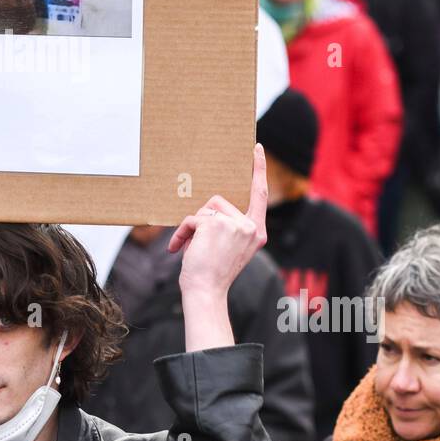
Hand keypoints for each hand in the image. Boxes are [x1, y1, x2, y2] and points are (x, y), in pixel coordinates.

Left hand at [170, 144, 268, 299]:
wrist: (206, 292)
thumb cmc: (213, 273)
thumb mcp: (230, 248)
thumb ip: (230, 226)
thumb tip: (212, 208)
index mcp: (257, 231)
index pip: (259, 193)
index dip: (258, 169)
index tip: (256, 148)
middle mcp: (251, 226)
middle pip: (218, 202)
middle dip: (202, 219)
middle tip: (198, 244)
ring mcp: (235, 224)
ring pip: (204, 210)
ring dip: (192, 228)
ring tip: (191, 249)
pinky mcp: (216, 224)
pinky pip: (192, 219)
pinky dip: (182, 233)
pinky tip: (180, 249)